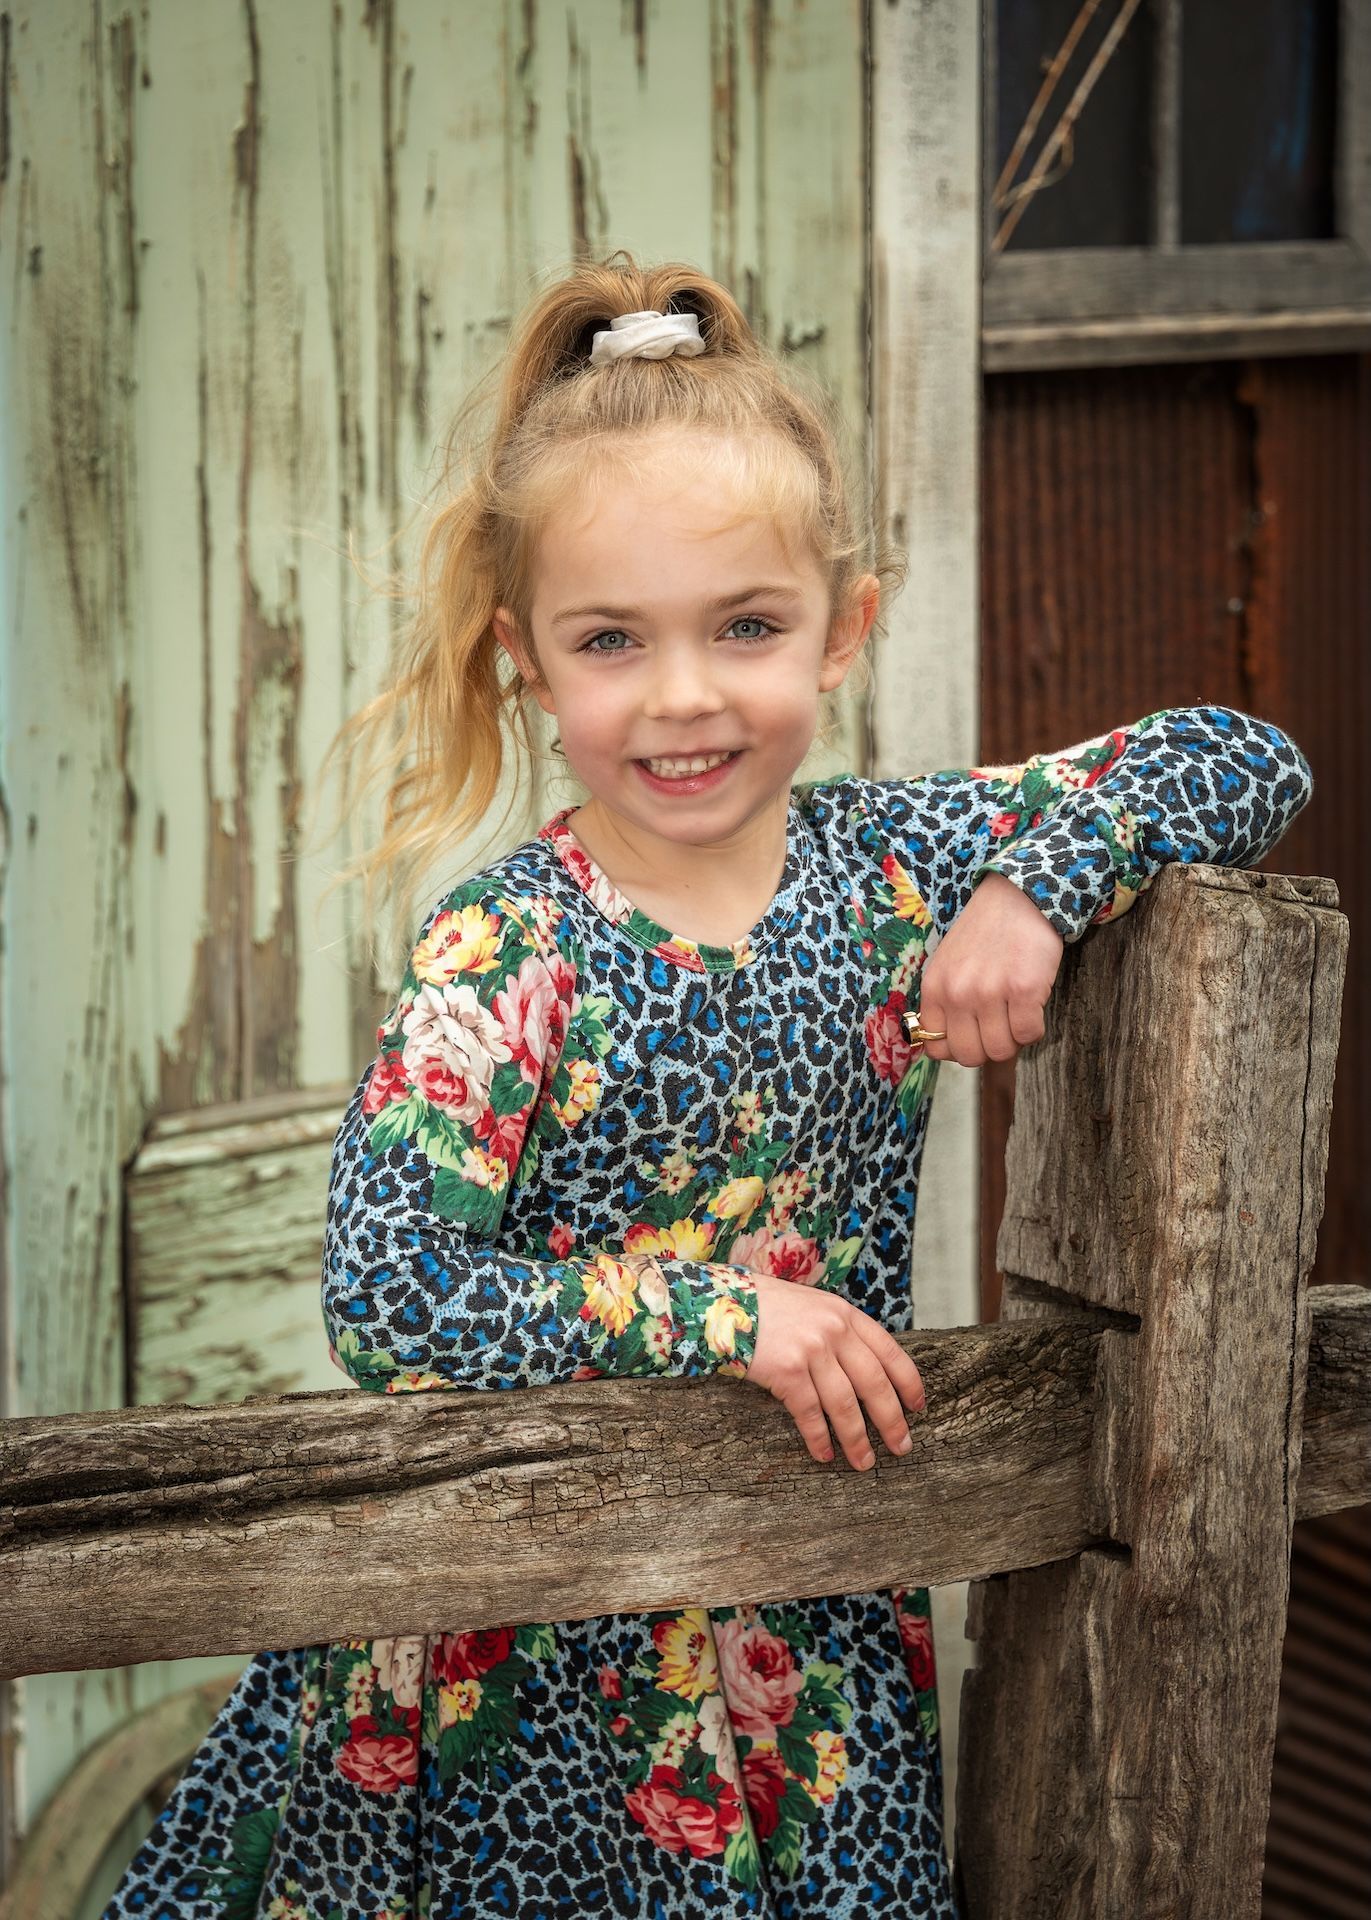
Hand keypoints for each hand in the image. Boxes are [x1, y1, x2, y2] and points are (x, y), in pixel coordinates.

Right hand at [743, 1274, 925, 1468]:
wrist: (722, 1302)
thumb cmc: (766, 1307)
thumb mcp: (813, 1306)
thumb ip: (838, 1331)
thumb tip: (864, 1369)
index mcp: (845, 1314)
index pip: (890, 1352)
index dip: (908, 1383)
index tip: (917, 1407)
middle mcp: (833, 1331)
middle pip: (874, 1384)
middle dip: (892, 1421)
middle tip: (902, 1448)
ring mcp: (811, 1351)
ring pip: (845, 1405)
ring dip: (857, 1439)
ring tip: (864, 1462)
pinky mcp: (787, 1371)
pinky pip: (810, 1414)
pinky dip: (819, 1438)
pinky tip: (824, 1454)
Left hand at [916, 871, 1063, 1066]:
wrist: (1018, 897)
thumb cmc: (984, 934)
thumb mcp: (948, 965)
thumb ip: (944, 1002)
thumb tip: (948, 1047)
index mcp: (934, 988)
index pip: (935, 1049)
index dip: (958, 1047)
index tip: (973, 1034)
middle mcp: (958, 993)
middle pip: (969, 1056)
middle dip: (987, 1047)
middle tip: (999, 1025)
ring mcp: (990, 992)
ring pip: (1001, 1050)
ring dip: (1013, 1038)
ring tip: (1015, 1013)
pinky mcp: (1024, 990)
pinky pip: (1029, 1034)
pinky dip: (1034, 1028)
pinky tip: (1031, 1006)